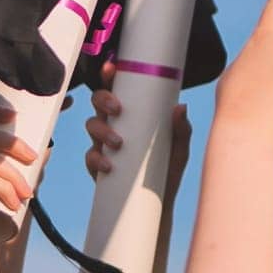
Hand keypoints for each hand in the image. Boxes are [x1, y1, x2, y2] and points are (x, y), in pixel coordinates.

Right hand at [84, 60, 194, 199]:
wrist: (160, 204)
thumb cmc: (169, 170)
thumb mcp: (180, 148)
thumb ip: (182, 129)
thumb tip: (181, 107)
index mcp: (132, 115)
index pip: (119, 89)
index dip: (110, 76)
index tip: (112, 68)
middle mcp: (115, 125)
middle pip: (98, 102)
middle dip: (103, 99)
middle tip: (117, 109)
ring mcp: (104, 145)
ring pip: (91, 125)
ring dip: (101, 130)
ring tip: (118, 142)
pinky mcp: (98, 166)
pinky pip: (90, 156)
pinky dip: (96, 159)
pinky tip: (108, 165)